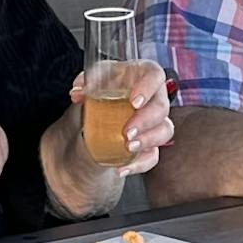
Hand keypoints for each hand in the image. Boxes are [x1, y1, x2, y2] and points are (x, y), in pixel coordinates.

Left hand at [70, 61, 174, 177]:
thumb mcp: (92, 82)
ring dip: (147, 141)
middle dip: (145, 121)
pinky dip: (138, 163)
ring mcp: (155, 121)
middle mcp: (153, 97)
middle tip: (127, 132)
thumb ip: (85, 83)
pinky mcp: (151, 142)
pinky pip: (153, 155)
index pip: (154, 74)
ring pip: (165, 130)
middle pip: (161, 107)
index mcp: (141, 76)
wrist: (99, 111)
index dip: (149, 87)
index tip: (135, 101)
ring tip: (128, 148)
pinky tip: (122, 168)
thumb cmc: (103, 88)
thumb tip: (78, 93)